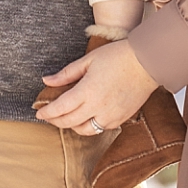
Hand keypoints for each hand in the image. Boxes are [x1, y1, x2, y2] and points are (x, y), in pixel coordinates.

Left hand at [33, 39, 157, 134]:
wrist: (149, 61)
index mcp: (87, 91)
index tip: (39, 112)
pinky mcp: (121, 118)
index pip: (59, 108)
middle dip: (55, 121)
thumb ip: (66, 74)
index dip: (46, 112)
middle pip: (68, 122)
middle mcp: (97, 107)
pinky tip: (88, 117)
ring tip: (68, 117)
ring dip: (72, 126)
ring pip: (84, 130)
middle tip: (49, 116)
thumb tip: (47, 80)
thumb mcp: (89, 60)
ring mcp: (110, 115)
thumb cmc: (120, 56)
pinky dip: (90, 125)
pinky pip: (100, 128)